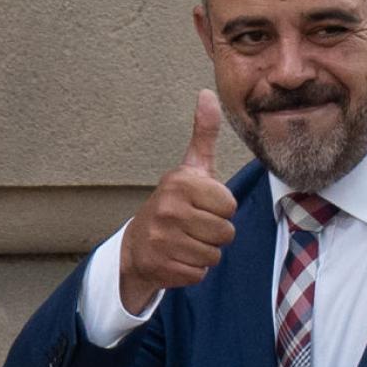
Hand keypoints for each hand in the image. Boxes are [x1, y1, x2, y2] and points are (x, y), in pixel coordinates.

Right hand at [119, 89, 236, 311]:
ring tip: (186, 240)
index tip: (202, 205)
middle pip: (225, 233)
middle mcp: (169, 209)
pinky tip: (178, 256)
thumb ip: (204, 134)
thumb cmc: (174, 204)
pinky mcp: (162, 266)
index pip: (229, 205)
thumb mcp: (190, 168)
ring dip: (205, 252)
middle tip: (195, 226)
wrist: (137, 244)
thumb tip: (207, 92)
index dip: (221, 208)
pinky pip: (200, 273)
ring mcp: (163, 240)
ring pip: (214, 254)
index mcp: (181, 184)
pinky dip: (193, 270)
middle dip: (215, 233)